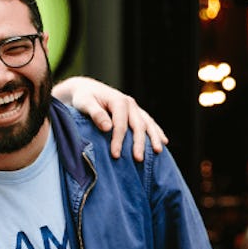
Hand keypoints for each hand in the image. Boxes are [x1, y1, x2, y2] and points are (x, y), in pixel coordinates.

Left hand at [52, 76, 167, 160]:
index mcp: (118, 101)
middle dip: (139, 143)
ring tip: (158, 151)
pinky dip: (156, 132)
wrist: (87, 89)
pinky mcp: (136, 113)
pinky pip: (149, 122)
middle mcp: (130, 104)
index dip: (119, 140)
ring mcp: (135, 108)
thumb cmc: (84, 97)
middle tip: (138, 159)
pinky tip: (163, 142)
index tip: (116, 155)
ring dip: (153, 138)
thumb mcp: (85, 103)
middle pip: (138, 125)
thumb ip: (95, 114)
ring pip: (148, 123)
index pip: (121, 124)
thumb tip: (108, 127)